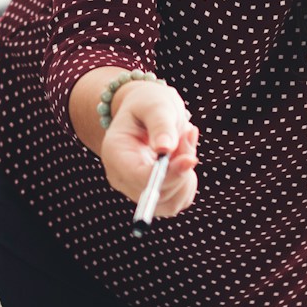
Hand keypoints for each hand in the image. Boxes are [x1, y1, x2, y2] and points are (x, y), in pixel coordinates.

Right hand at [100, 80, 199, 217]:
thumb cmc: (149, 104)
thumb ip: (160, 124)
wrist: (146, 112)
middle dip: (181, 168)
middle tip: (187, 135)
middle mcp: (121, 177)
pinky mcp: (153, 196)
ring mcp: (136, 190)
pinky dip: (188, 180)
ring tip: (183, 142)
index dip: (168, 173)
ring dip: (187, 175)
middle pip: (158, 193)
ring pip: (172, 202)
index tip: (191, 159)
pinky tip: (181, 158)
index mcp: (115, 153)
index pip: (140, 177)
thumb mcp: (155, 105)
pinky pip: (180, 200)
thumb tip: (166, 148)